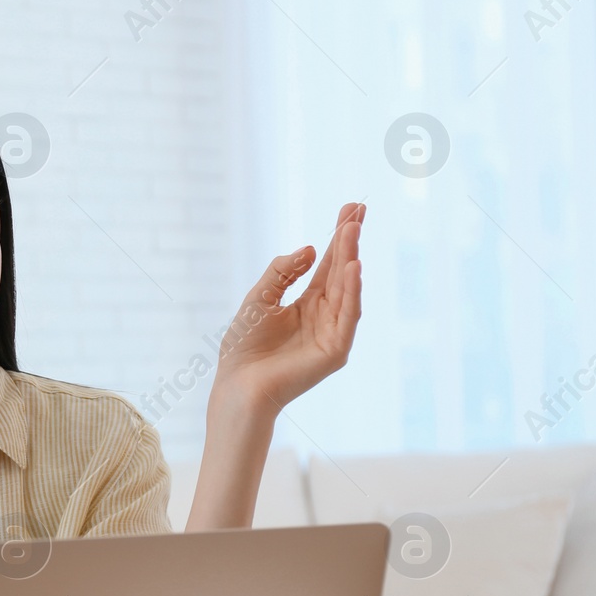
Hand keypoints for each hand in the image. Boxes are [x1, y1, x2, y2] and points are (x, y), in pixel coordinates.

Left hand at [214, 202, 363, 413]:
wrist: (238, 385)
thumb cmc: (244, 348)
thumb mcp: (259, 298)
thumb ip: (282, 272)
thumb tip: (311, 249)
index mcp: (307, 305)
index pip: (328, 266)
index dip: (338, 239)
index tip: (351, 210)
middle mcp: (324, 316)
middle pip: (341, 272)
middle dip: (349, 241)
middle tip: (357, 210)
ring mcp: (332, 333)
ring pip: (347, 290)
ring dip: (350, 259)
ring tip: (352, 230)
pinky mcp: (335, 350)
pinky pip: (347, 317)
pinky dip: (351, 292)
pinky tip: (352, 268)